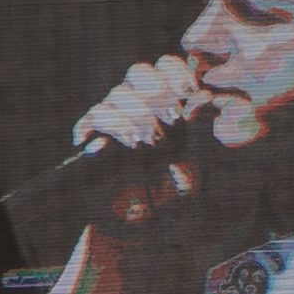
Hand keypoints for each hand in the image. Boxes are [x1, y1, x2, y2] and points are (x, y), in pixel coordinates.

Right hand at [67, 52, 231, 216]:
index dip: (177, 72)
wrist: (142, 227)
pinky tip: (130, 144)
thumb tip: (204, 95)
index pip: (167, 66)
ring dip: (139, 115)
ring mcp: (113, 120)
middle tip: (172, 120)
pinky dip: (115, 125)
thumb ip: (204, 131)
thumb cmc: (177, 194)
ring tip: (150, 144)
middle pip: (139, 70)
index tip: (190, 92)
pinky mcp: (90, 138)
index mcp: (168, 103)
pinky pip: (97, 115)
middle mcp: (139, 106)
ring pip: (119, 92)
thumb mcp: (201, 163)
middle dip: (157, 91)